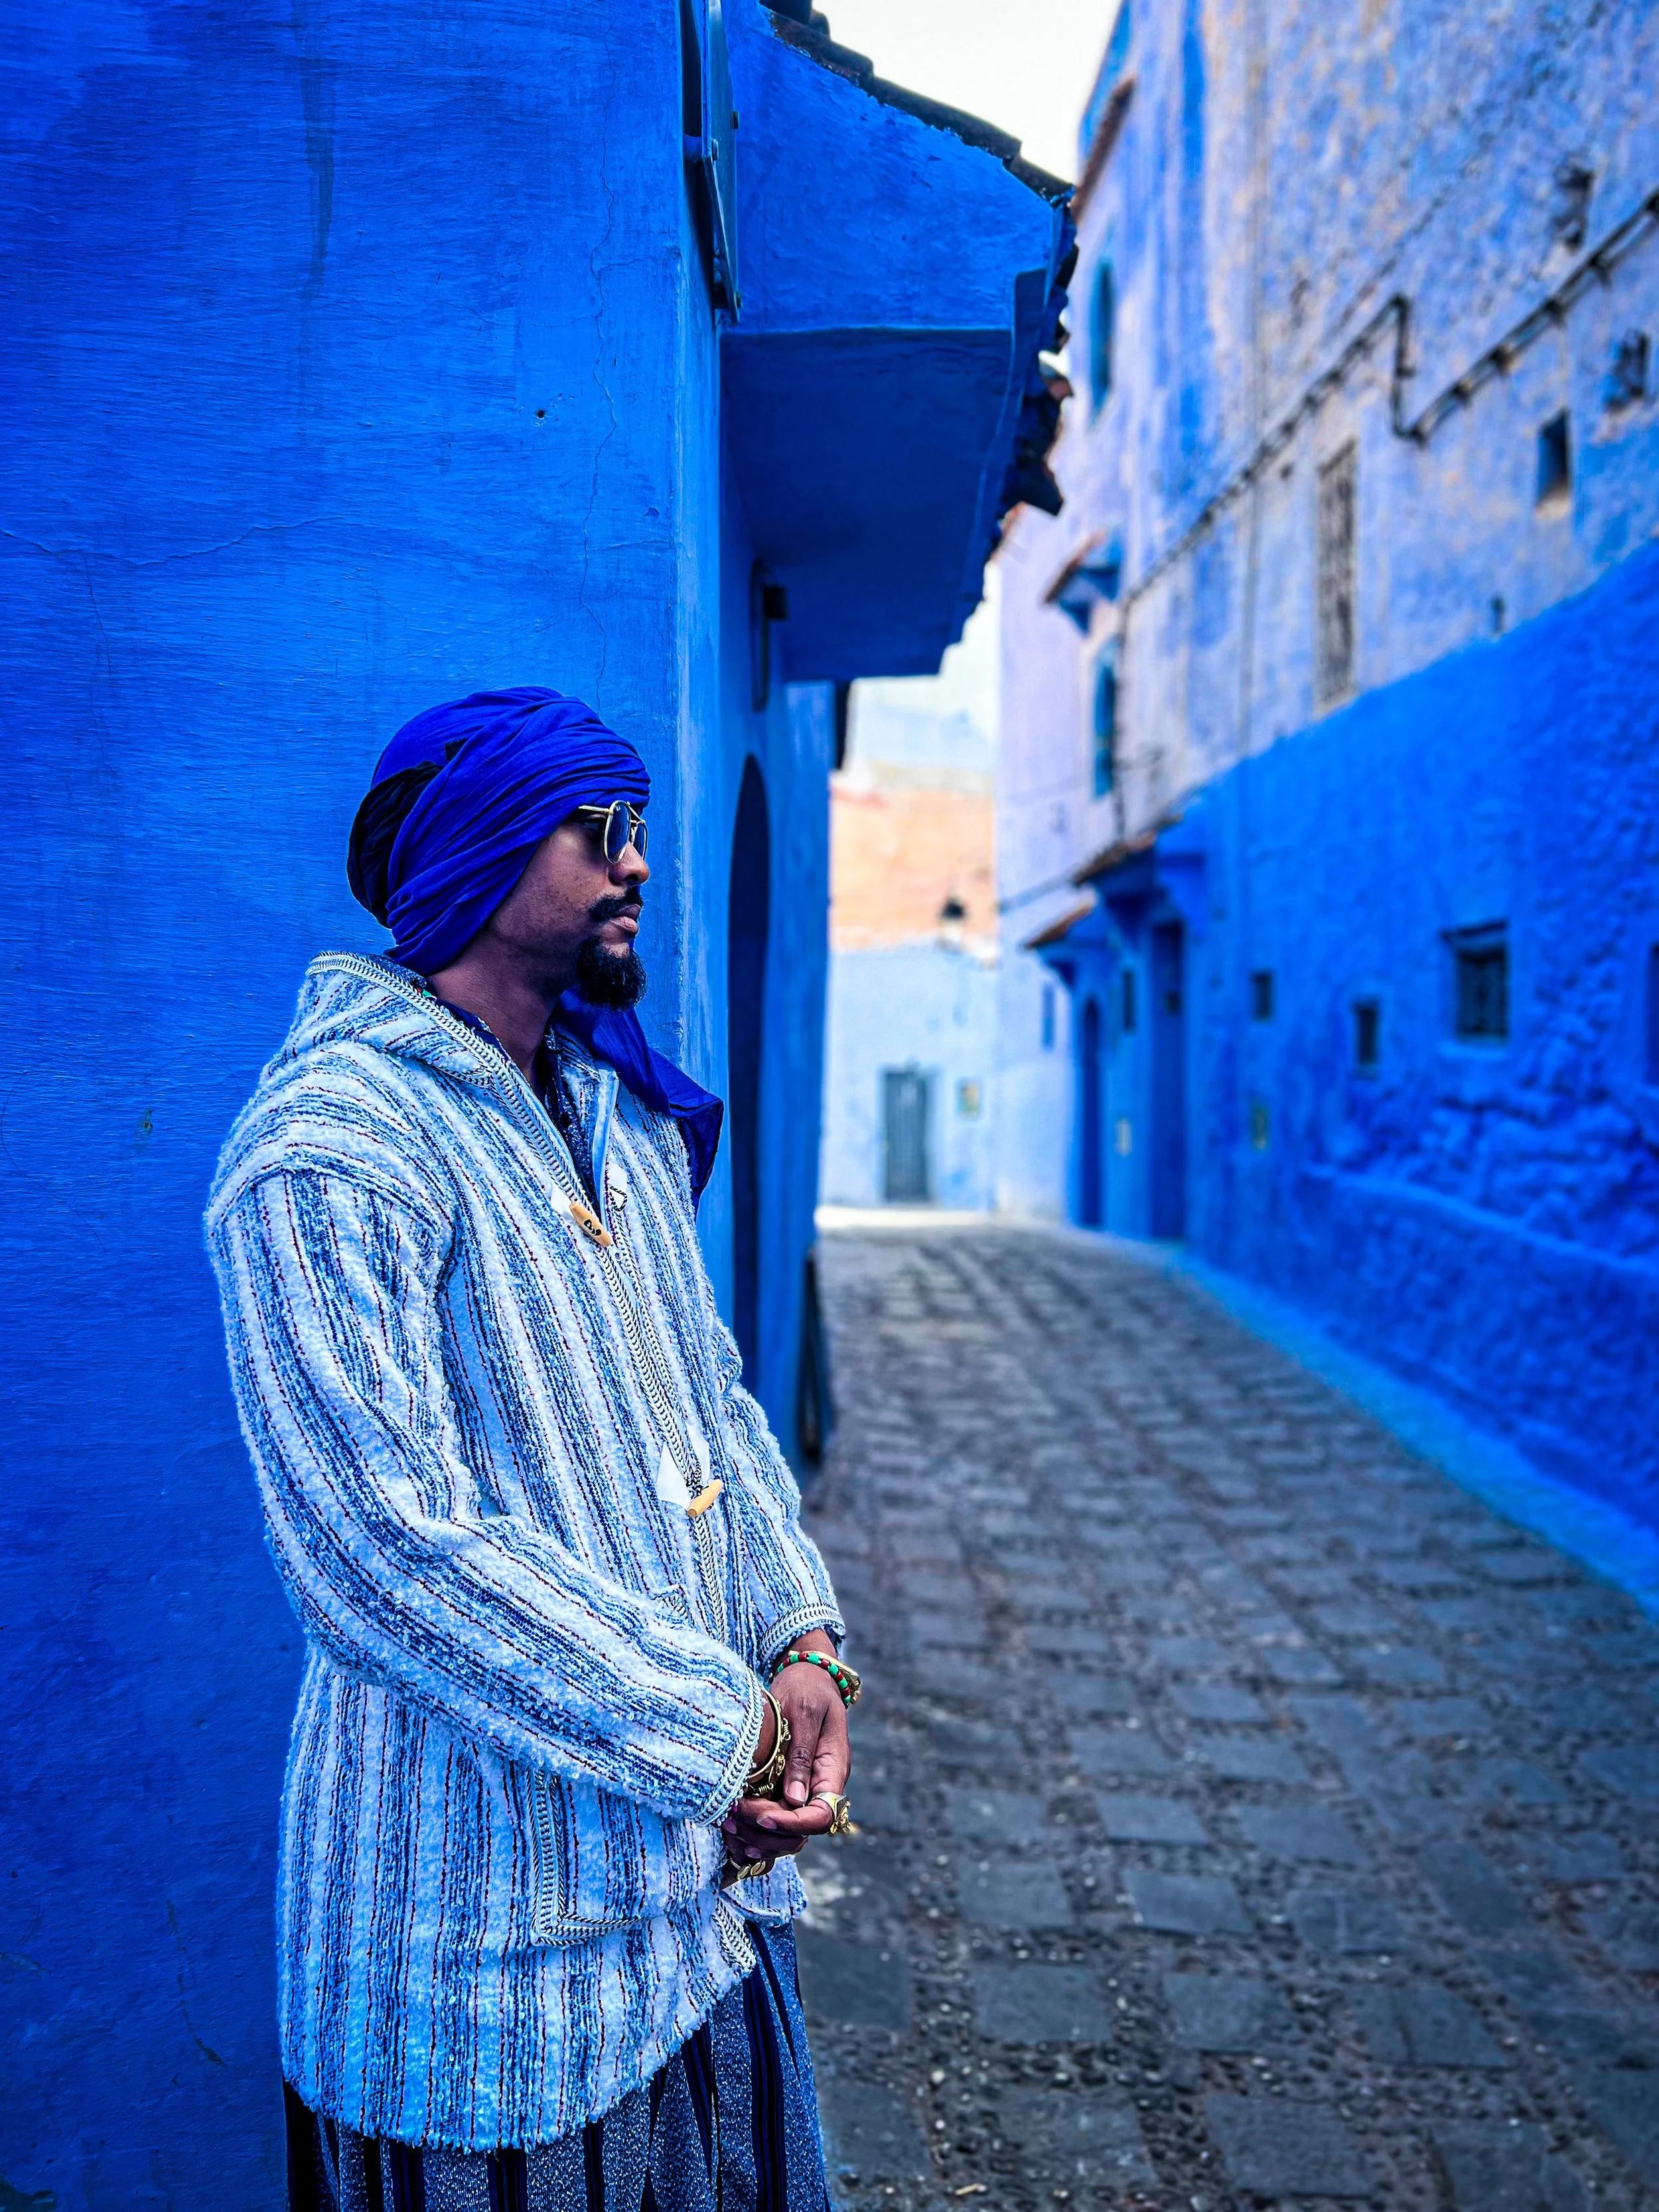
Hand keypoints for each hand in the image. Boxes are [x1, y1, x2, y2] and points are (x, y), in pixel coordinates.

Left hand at [721, 1634, 852, 1865]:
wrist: (805, 1675)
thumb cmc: (808, 1688)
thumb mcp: (805, 1713)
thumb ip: (802, 1754)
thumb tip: (795, 1800)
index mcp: (832, 1772)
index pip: (822, 1816)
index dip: (792, 1824)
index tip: (762, 1816)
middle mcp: (819, 1788)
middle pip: (800, 1834)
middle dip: (767, 1833)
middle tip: (733, 1818)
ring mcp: (801, 1790)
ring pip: (784, 1835)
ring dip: (756, 1836)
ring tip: (727, 1825)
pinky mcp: (782, 1788)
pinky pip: (771, 1821)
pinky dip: (750, 1830)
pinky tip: (729, 1826)